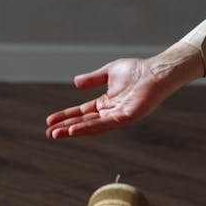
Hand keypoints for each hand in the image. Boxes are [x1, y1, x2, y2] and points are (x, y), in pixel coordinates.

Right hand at [46, 42, 203, 138]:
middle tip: (49, 134)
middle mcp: (111, 113)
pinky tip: (76, 130)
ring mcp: (119, 116)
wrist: (156, 71)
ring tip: (58, 134)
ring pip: (93, 126)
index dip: (66, 116)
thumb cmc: (137, 71)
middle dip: (67, 128)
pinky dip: (90, 127)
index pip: (82, 113)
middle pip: (85, 123)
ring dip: (75, 131)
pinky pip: (106, 124)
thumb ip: (93, 79)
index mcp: (106, 103)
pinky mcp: (127, 117)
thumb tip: (76, 83)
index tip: (49, 121)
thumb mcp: (108, 73)